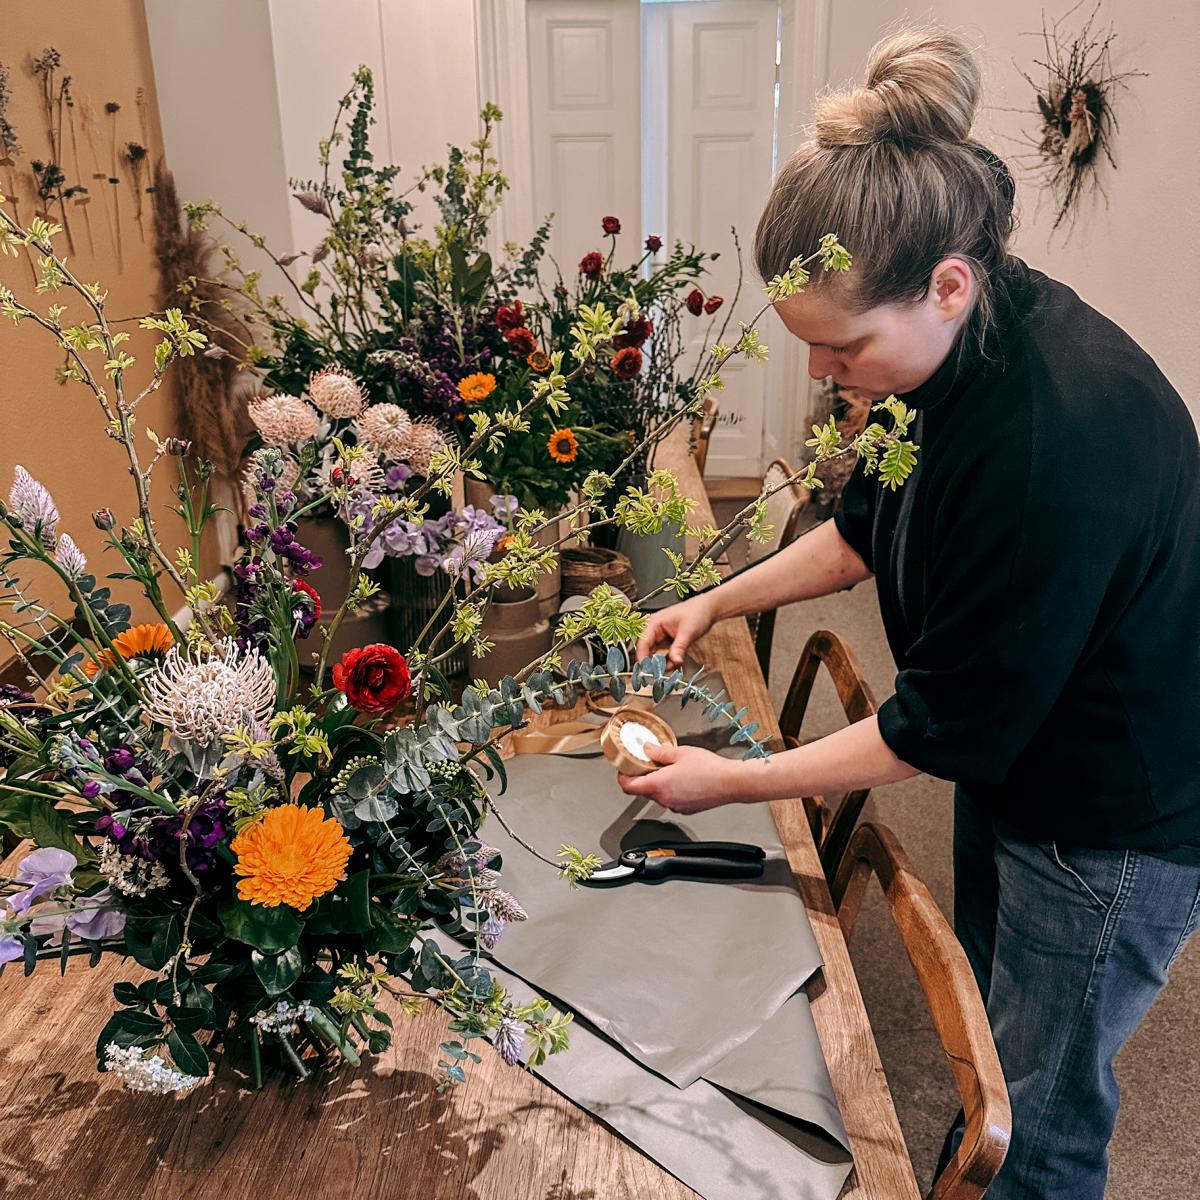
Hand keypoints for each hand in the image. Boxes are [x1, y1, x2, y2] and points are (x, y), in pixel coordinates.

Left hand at [617, 743, 754, 814]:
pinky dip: (671, 790)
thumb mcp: (680, 752)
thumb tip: (647, 750)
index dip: (623, 777)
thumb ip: (659, 752)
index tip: (624, 769)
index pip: (628, 786)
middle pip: (643, 791)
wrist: (731, 783)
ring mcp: (675, 806)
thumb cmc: (710, 769)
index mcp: (659, 784)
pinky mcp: (686, 809)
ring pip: (658, 795)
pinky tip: (682, 779)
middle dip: (642, 777)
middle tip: (648, 763)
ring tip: (670, 769)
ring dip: (658, 784)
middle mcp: (665, 799)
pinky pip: (671, 800)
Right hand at [634, 592, 719, 666]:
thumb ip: (679, 648)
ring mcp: (659, 637)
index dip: (643, 658)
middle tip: (658, 675)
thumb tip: (674, 661)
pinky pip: (662, 656)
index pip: (642, 643)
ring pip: (653, 655)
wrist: (707, 609)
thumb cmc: (697, 612)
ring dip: (660, 664)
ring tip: (669, 669)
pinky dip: (667, 662)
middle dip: (652, 664)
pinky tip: (672, 665)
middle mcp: (654, 630)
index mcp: (654, 623)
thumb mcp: (688, 631)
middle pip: (645, 651)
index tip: (647, 671)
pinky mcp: (666, 643)